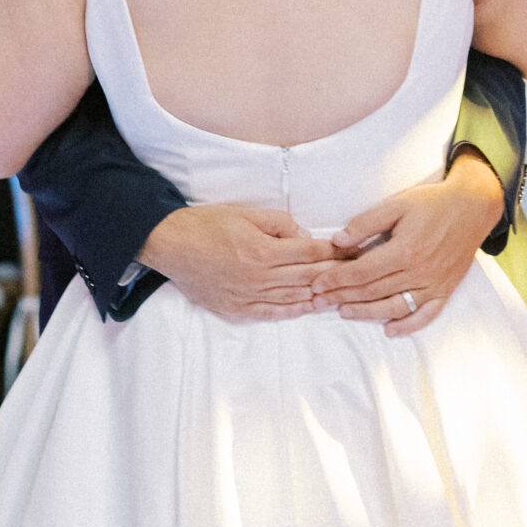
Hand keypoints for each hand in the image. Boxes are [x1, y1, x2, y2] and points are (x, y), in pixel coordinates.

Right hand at [139, 204, 338, 321]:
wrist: (171, 245)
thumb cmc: (207, 224)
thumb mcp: (245, 213)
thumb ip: (278, 223)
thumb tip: (304, 235)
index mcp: (262, 250)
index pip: (309, 253)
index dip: (333, 252)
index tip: (351, 251)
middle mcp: (258, 277)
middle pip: (307, 278)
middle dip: (334, 274)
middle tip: (355, 273)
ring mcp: (248, 296)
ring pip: (293, 298)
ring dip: (319, 296)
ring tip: (340, 292)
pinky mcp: (236, 309)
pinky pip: (271, 313)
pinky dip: (293, 311)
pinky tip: (308, 308)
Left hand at [308, 149, 503, 336]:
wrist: (472, 208)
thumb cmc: (432, 203)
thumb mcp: (396, 204)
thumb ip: (365, 223)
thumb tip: (338, 241)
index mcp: (404, 250)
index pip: (361, 272)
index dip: (336, 279)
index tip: (316, 284)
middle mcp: (419, 272)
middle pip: (373, 291)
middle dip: (342, 297)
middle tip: (318, 302)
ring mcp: (433, 284)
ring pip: (394, 307)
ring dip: (367, 313)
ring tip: (344, 312)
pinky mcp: (445, 290)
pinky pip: (425, 315)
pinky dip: (407, 326)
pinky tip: (390, 330)